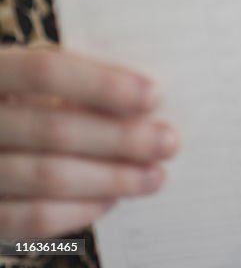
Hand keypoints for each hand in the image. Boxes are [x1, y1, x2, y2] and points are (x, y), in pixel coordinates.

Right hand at [0, 46, 179, 239]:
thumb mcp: (31, 77)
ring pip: (48, 177)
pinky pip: (32, 219)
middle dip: (121, 137)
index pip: (46, 71)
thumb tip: (144, 98)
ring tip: (154, 175)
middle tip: (169, 141)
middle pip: (54, 130)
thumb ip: (73, 81)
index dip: (101, 84)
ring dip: (111, 178)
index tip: (154, 94)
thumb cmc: (21, 99)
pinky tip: (112, 199)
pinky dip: (79, 210)